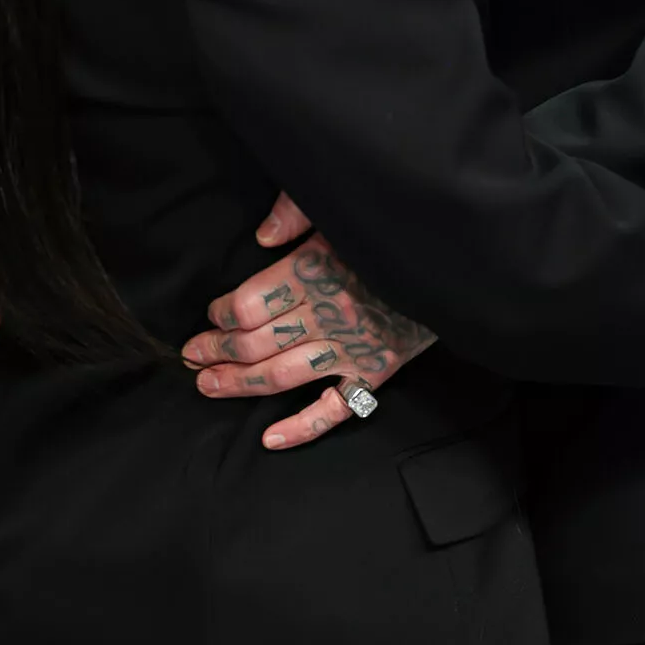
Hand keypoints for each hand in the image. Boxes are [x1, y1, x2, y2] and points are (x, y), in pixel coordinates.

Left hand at [183, 208, 435, 450]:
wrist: (453, 262)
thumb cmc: (391, 229)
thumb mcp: (341, 207)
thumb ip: (297, 211)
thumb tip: (260, 235)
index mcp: (316, 269)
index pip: (249, 303)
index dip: (221, 313)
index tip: (211, 313)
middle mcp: (329, 313)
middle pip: (256, 341)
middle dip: (217, 349)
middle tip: (191, 354)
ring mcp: (352, 348)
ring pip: (282, 375)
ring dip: (239, 383)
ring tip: (207, 385)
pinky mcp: (376, 372)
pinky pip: (335, 409)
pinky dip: (301, 428)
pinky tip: (269, 437)